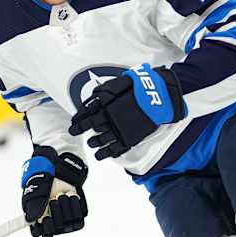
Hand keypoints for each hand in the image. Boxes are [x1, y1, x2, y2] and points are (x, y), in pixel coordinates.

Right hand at [21, 146, 87, 236]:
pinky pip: (78, 218)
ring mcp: (64, 213)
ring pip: (66, 225)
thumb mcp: (36, 183)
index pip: (38, 232)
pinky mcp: (76, 209)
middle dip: (55, 216)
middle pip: (53, 230)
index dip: (42, 229)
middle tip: (53, 200)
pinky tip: (71, 195)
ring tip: (61, 194)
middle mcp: (51, 215)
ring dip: (64, 210)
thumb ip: (33, 201)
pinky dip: (74, 206)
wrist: (62, 161)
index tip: (45, 219)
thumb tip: (31, 219)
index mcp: (37, 212)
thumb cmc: (45, 170)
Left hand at [69, 63, 185, 159]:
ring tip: (91, 143)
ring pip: (102, 139)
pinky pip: (116, 149)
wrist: (162, 96)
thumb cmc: (143, 86)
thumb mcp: (123, 81)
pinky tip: (102, 155)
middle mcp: (111, 117)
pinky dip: (107, 153)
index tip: (73, 122)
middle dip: (81, 129)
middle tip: (74, 132)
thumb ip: (107, 89)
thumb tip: (95, 96)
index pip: (87, 113)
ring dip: (94, 142)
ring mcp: (121, 129)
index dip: (78, 118)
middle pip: (91, 126)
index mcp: (108, 103)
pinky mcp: (131, 138)